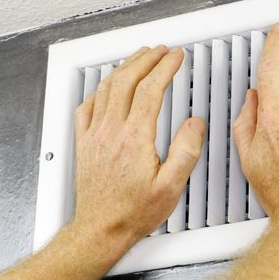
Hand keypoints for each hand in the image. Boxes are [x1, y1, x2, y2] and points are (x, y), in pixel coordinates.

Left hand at [73, 46, 204, 251]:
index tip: (176, 57)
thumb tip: (194, 124)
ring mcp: (95, 135)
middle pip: (128, 80)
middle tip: (161, 51)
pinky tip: (106, 88)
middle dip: (146, 59)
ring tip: (138, 58)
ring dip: (125, 67)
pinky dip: (100, 89)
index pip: (151, 90)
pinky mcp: (84, 144)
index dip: (165, 68)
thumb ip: (186, 152)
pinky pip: (87, 107)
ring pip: (107, 88)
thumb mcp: (170, 187)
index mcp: (134, 138)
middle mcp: (111, 131)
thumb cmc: (133, 213)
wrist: (101, 228)